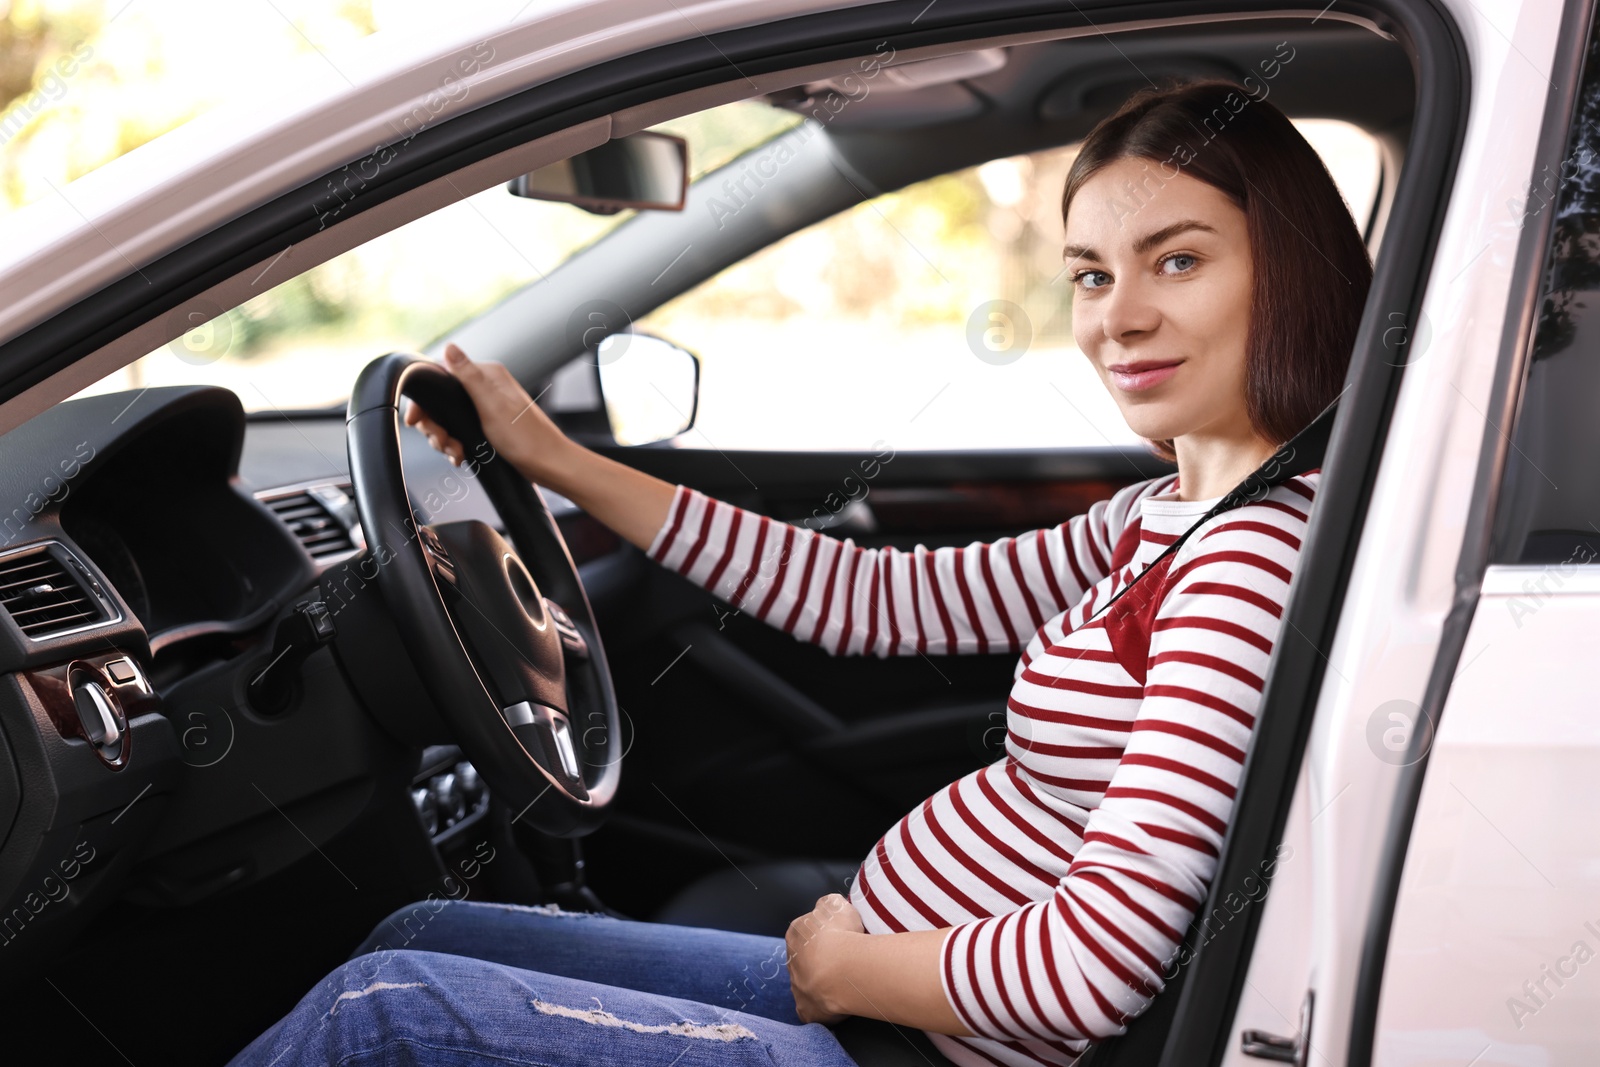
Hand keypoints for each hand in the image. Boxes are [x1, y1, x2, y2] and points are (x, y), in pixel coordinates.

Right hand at [404, 343, 574, 485]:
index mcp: (488, 376)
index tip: (417, 421)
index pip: (441, 379)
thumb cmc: (527, 438)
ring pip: (449, 420)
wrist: (549, 465)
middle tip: (442, 442)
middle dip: (435, 426)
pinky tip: (460, 456)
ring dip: (445, 439)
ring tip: (454, 452)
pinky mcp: (488, 425)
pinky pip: (460, 432)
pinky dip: (456, 445)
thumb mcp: (492, 406)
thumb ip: (469, 376)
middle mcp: (486, 388)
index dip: (425, 401)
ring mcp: (486, 407)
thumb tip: (449, 347)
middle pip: (441, 402)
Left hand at [786, 893, 865, 1024]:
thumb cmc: (841, 935)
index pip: (808, 934)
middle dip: (823, 961)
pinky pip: (813, 1009)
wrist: (842, 971)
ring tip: (847, 982)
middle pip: (807, 960)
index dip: (826, 936)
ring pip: (809, 984)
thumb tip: (825, 908)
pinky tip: (839, 1003)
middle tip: (846, 962)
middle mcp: (791, 960)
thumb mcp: (836, 904)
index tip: (842, 939)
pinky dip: (824, 1007)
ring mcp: (796, 987)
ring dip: (824, 983)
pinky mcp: (805, 1010)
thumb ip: (827, 904)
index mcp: (796, 934)